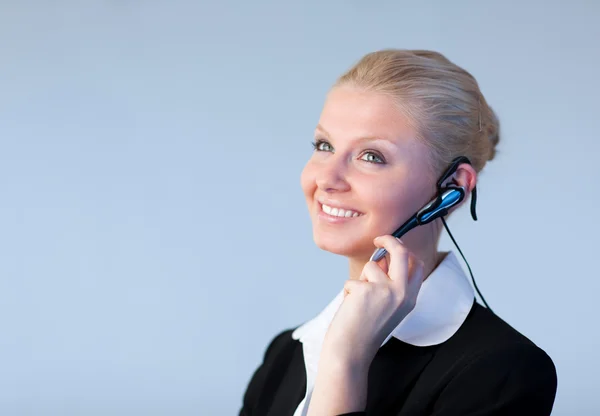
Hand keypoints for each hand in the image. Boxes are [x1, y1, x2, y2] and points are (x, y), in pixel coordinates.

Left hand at [321, 235, 425, 364]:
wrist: (351, 352)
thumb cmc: (365, 331)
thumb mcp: (387, 307)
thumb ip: (389, 285)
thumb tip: (382, 259)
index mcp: (410, 298)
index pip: (416, 265)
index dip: (405, 251)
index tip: (392, 245)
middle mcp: (402, 293)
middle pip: (402, 253)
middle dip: (389, 240)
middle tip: (377, 240)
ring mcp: (385, 291)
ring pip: (370, 267)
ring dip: (360, 280)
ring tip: (358, 302)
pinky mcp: (366, 290)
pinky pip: (352, 280)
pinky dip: (348, 292)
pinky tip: (350, 309)